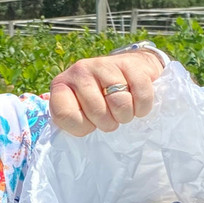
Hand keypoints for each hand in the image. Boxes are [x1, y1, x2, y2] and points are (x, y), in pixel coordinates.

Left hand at [48, 49, 164, 136]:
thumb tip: (67, 139)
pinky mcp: (129, 63)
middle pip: (97, 112)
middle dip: (108, 122)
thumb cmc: (101, 99)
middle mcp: (79, 71)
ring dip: (126, 115)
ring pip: (120, 104)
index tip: (89, 124)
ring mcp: (104, 64)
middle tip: (111, 116)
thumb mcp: (80, 112)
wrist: (129, 69)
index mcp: (61, 86)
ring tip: (123, 110)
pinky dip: (142, 106)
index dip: (82, 127)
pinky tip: (137, 102)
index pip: (64, 115)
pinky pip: (141, 95)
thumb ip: (71, 122)